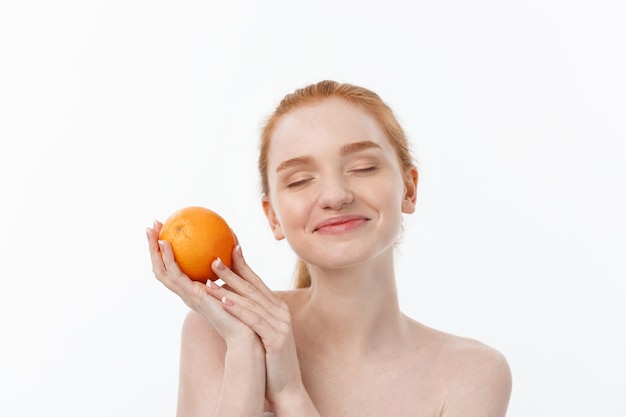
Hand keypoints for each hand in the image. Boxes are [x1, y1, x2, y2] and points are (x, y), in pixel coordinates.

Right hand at [146, 221, 258, 347]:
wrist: (248, 334)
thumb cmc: (246, 312)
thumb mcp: (237, 280)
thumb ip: (233, 264)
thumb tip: (234, 241)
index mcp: (195, 290)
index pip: (174, 269)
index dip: (166, 251)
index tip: (164, 230)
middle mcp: (187, 293)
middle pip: (163, 269)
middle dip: (154, 247)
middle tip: (150, 226)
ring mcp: (187, 296)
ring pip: (162, 271)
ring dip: (155, 250)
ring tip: (152, 231)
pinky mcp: (192, 297)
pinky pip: (176, 275)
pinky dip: (169, 259)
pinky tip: (167, 243)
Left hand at [205, 239, 304, 404]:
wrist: (287, 387)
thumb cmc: (271, 361)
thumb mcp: (262, 333)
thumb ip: (253, 315)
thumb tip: (232, 301)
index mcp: (277, 309)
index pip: (257, 282)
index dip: (243, 265)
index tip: (228, 249)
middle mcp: (280, 312)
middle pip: (253, 288)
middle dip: (232, 271)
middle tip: (212, 259)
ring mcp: (280, 325)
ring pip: (250, 302)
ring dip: (228, 289)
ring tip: (209, 280)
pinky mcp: (276, 339)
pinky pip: (254, 320)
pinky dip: (238, 309)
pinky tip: (223, 301)